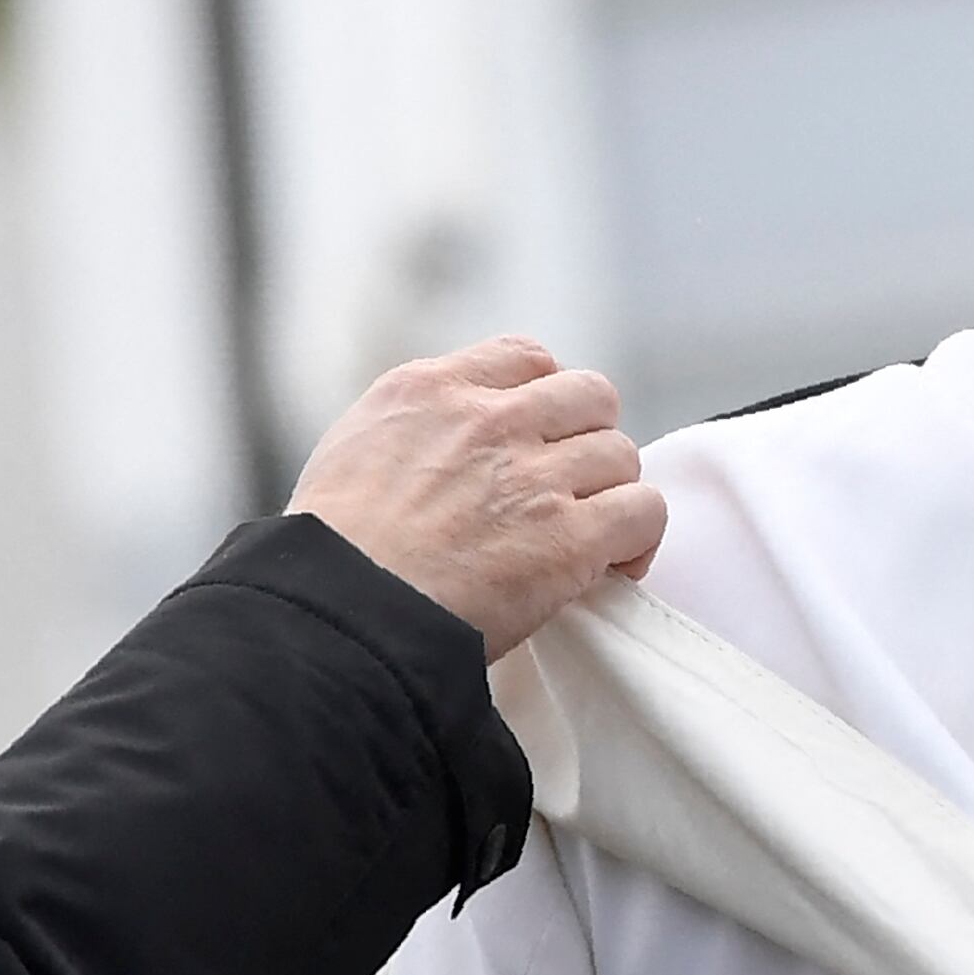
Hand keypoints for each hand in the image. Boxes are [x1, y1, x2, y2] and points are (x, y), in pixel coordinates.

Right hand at [288, 336, 666, 658]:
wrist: (338, 618)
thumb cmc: (330, 560)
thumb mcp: (353, 451)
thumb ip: (415, 430)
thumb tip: (448, 450)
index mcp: (429, 390)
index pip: (525, 356)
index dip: (546, 397)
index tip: (540, 438)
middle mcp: (488, 419)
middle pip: (589, 395)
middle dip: (589, 440)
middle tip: (571, 489)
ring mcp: (534, 476)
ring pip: (621, 453)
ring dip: (612, 493)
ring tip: (590, 536)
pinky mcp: (569, 537)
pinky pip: (643, 511)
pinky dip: (638, 538)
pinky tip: (613, 566)